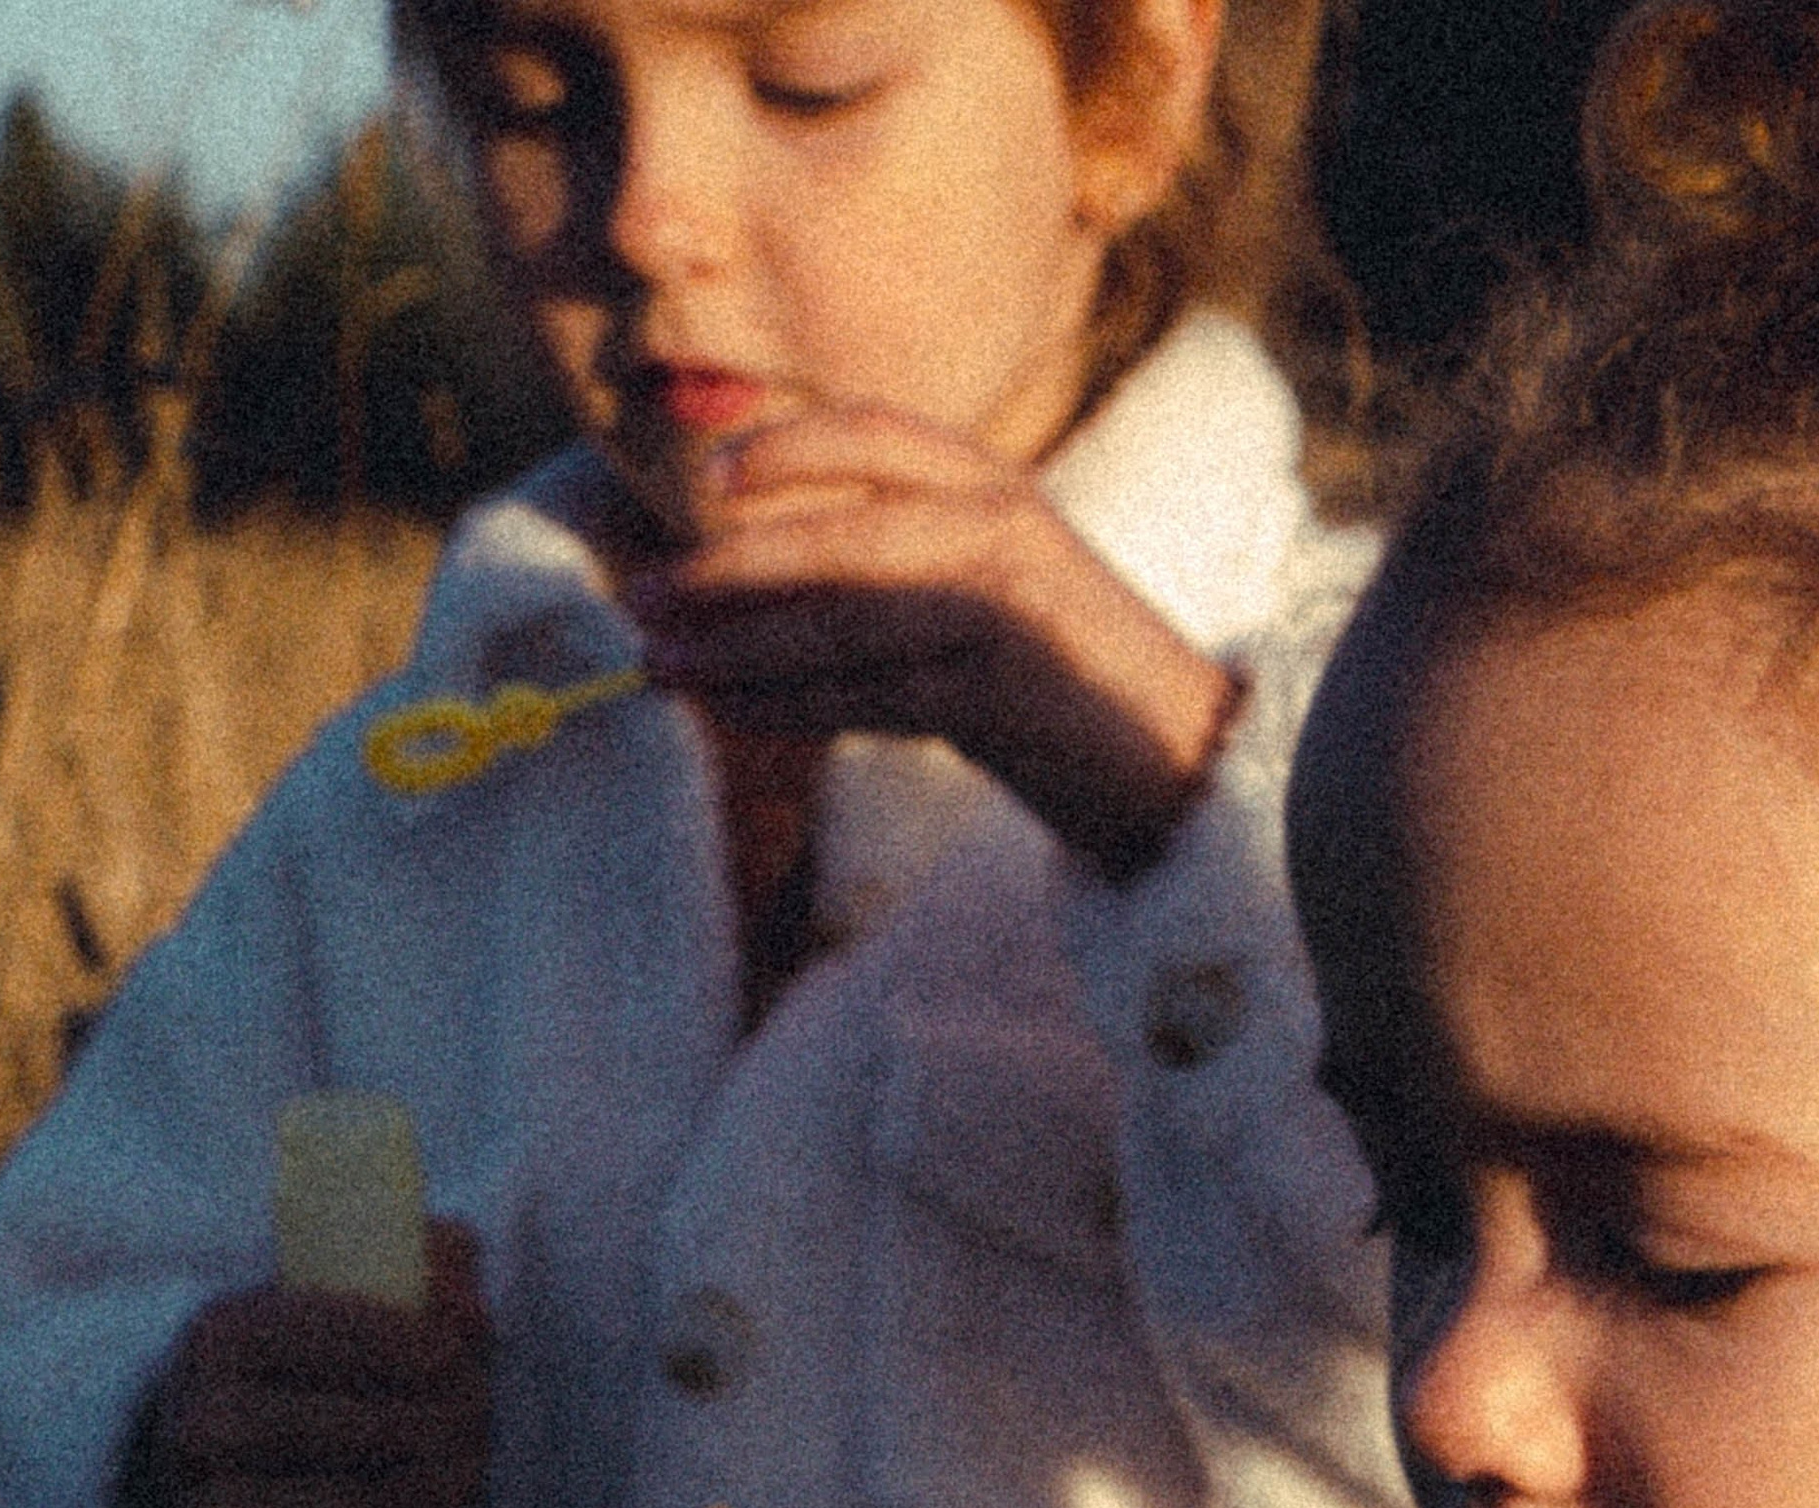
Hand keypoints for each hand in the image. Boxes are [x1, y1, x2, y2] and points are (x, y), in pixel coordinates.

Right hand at [117, 1222, 490, 1507]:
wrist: (188, 1476)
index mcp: (220, 1339)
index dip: (420, 1348)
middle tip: (482, 1421)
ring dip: (440, 1489)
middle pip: (363, 1428)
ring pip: (363, 1504)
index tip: (461, 1356)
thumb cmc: (289, 1376)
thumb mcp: (325, 1300)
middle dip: (444, 1423)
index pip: (342, 1339)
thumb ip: (411, 1265)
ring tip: (470, 1472)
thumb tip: (468, 1292)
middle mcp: (204, 1426)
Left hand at [622, 404, 1238, 881]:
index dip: (788, 448)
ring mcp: (1004, 609)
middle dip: (727, 573)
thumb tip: (759, 568)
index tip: (712, 482)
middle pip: (837, 538)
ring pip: (841, 622)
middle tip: (642, 601)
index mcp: (999, 488)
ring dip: (737, 649)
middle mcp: (1002, 529)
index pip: (879, 435)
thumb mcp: (991, 589)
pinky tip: (731, 710)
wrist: (1176, 763)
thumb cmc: (1068, 685)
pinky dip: (788, 705)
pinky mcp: (1000, 692)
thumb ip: (907, 555)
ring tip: (659, 667)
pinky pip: (867, 696)